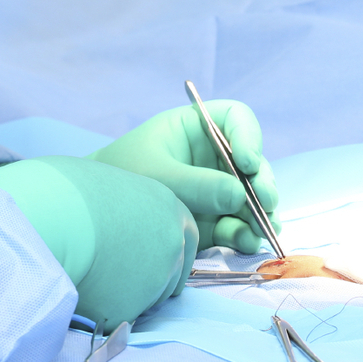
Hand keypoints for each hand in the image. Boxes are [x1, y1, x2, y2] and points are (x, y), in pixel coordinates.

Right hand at [0, 155, 197, 327]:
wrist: (53, 218)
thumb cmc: (72, 192)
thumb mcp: (114, 188)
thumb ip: (131, 210)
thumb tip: (122, 226)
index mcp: (169, 210)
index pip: (187, 237)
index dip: (173, 250)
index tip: (160, 259)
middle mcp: (171, 246)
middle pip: (172, 274)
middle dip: (152, 279)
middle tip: (117, 271)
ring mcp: (155, 281)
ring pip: (146, 298)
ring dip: (127, 294)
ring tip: (90, 269)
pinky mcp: (130, 310)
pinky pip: (117, 315)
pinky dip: (102, 308)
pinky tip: (81, 285)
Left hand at [89, 101, 279, 253]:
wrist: (97, 214)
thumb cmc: (121, 176)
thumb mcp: (156, 175)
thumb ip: (196, 184)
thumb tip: (240, 195)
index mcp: (195, 128)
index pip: (235, 119)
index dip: (248, 136)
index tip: (247, 162)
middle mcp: (212, 156)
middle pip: (252, 161)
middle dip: (262, 181)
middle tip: (265, 202)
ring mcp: (215, 189)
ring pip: (251, 196)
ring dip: (261, 212)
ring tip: (262, 228)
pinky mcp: (213, 220)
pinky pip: (238, 224)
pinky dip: (247, 233)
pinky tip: (247, 241)